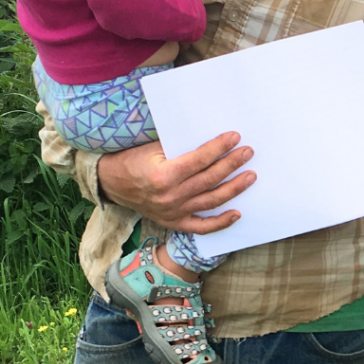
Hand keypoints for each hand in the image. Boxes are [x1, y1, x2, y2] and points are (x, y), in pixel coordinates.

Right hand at [96, 131, 255, 233]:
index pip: (200, 160)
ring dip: (234, 189)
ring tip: (251, 176)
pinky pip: (200, 226)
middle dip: (232, 164)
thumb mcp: (153, 148)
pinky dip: (220, 222)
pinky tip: (237, 214)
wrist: (112, 183)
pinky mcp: (173, 222)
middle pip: (209, 179)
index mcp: (164, 175)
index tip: (235, 137)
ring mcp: (173, 212)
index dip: (219, 148)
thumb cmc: (134, 160)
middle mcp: (170, 196)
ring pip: (210, 201)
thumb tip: (212, 140)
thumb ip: (181, 147)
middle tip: (249, 152)